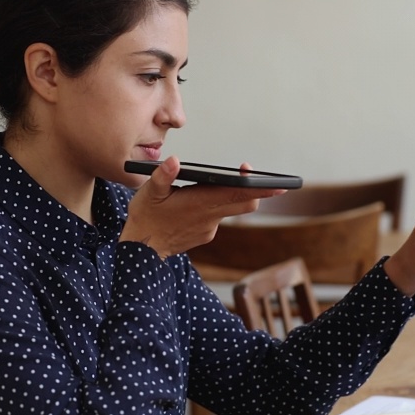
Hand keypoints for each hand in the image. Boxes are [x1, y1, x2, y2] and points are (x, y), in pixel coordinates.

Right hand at [120, 157, 285, 258]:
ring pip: (230, 209)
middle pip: (245, 203)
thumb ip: (162, 176)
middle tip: (253, 173)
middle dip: (257, 189)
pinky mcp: (205, 235)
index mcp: (200, 203)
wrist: (142, 253)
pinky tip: (197, 202)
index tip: (273, 180)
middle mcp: (210, 217)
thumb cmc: (145, 219)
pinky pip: (217, 218)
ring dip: (230, 196)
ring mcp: (210, 228)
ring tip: (220, 182)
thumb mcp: (148, 194)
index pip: (238, 194)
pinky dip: (214, 208)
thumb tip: (174, 161)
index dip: (258, 187)